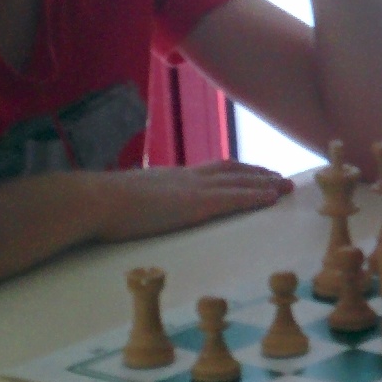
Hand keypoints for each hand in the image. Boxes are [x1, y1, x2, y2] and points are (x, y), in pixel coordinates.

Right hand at [83, 160, 294, 244]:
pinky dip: (256, 196)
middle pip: (231, 170)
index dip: (233, 171)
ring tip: (286, 186)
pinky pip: (234, 198)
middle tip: (279, 178)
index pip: (210, 171)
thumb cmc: (100, 205)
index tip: (251, 173)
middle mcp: (186, 177)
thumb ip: (140, 203)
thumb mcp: (127, 200)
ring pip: (239, 181)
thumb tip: (136, 211)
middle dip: (257, 173)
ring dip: (265, 183)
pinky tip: (273, 198)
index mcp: (170, 178)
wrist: (95, 201)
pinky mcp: (195, 204)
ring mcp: (192, 189)